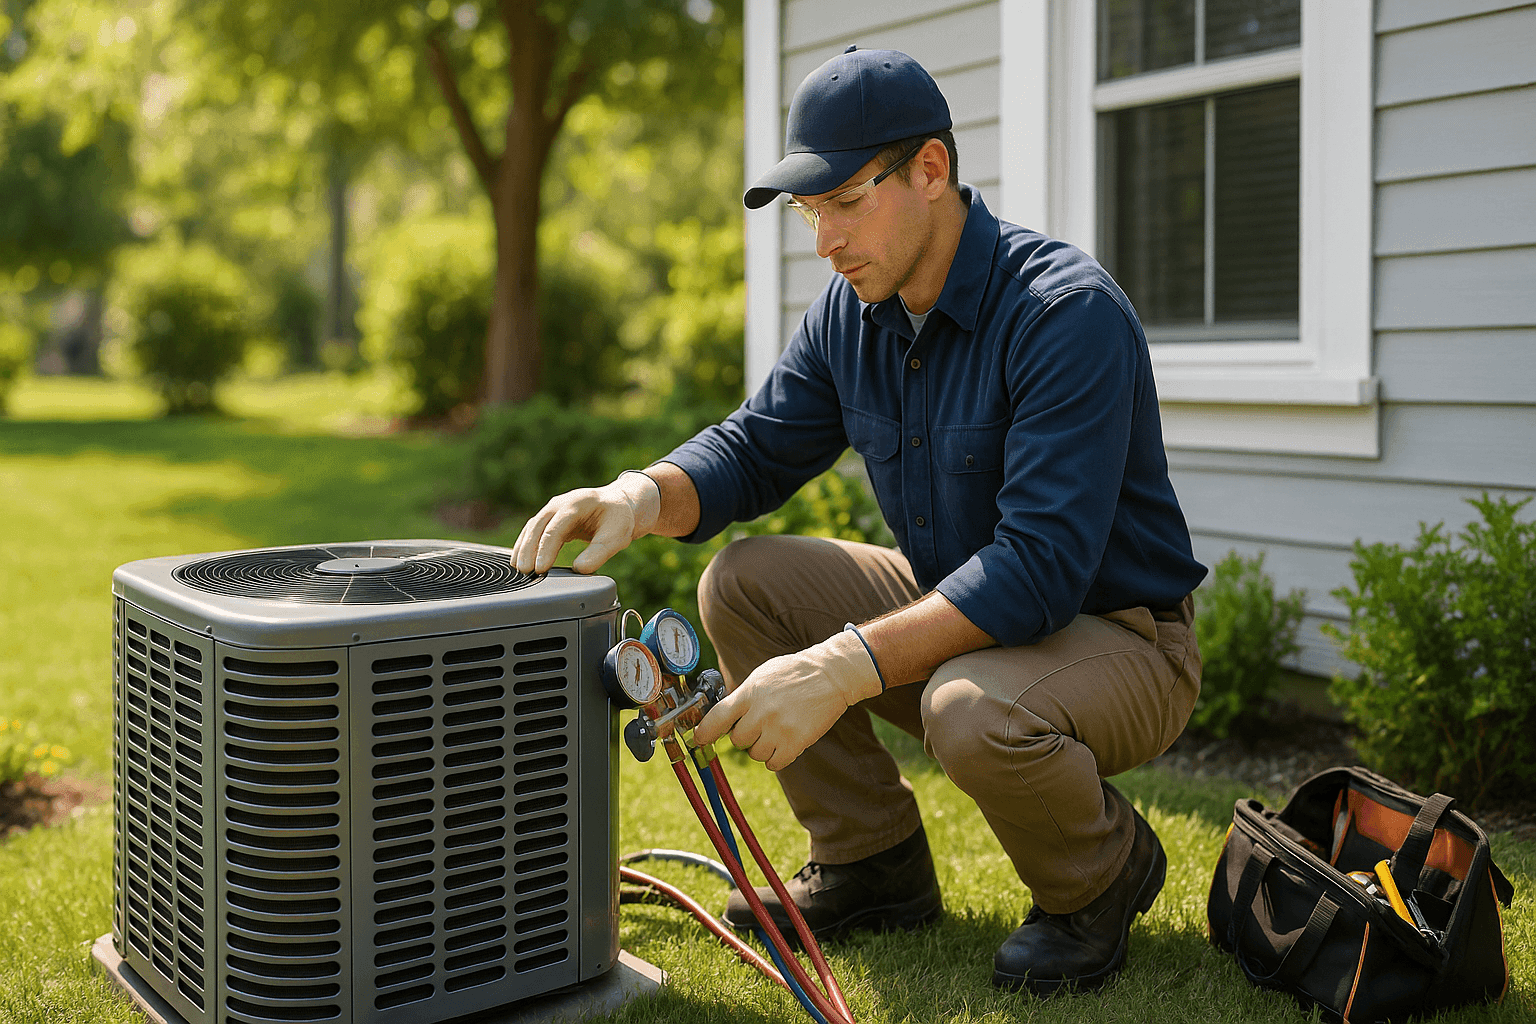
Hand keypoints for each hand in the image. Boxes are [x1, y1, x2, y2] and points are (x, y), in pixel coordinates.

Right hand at [511, 471, 659, 574]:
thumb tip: (580, 569)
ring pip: (532, 527)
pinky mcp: (550, 518)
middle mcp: (561, 503)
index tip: (541, 569)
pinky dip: (525, 544)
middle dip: (529, 549)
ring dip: (524, 548)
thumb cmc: (618, 519)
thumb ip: (599, 552)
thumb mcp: (617, 536)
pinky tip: (520, 559)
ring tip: (519, 569)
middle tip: (525, 571)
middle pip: (538, 525)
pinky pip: (533, 530)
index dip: (546, 549)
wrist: (617, 504)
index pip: (556, 527)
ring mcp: (553, 509)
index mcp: (578, 503)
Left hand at [693, 629, 880, 770]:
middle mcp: (761, 713)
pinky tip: (784, 743)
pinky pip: (774, 763)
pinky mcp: (796, 742)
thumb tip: (719, 717)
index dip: (704, 732)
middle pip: (737, 740)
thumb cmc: (793, 674)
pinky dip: (776, 758)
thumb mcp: (762, 676)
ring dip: (762, 747)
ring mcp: (779, 729)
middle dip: (745, 735)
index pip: (717, 717)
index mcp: (750, 693)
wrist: (830, 675)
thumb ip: (742, 696)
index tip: (698, 739)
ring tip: (776, 730)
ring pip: (755, 754)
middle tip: (760, 724)